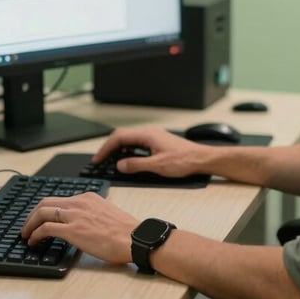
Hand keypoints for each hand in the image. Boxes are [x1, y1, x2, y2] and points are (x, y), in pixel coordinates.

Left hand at [20, 192, 137, 264]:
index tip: (40, 218)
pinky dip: (35, 234)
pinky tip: (33, 242)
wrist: (135, 239)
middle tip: (27, 226)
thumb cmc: (126, 232)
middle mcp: (80, 202)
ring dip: (29, 223)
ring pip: (42, 212)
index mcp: (88, 197)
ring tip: (26, 234)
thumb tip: (82, 224)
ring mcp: (75, 215)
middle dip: (32, 214)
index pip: (59, 199)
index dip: (45, 209)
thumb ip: (92, 214)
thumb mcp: (107, 213)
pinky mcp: (73, 230)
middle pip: (46, 202)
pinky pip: (46, 228)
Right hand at [92, 126, 206, 177]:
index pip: (119, 137)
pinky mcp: (157, 142)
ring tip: (109, 160)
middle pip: (122, 136)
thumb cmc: (184, 160)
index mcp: (147, 135)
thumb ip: (136, 165)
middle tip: (99, 160)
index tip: (98, 159)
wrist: (201, 159)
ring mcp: (153, 136)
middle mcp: (149, 132)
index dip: (105, 148)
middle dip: (109, 148)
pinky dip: (127, 150)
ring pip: (129, 139)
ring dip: (118, 148)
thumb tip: (120, 165)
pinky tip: (127, 159)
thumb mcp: (157, 166)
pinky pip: (137, 143)